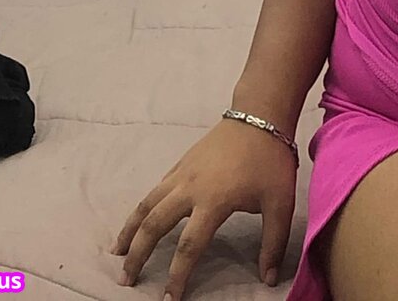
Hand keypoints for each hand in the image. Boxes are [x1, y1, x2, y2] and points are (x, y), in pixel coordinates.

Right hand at [109, 119, 296, 298]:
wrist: (260, 115)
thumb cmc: (270, 160)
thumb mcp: (280, 203)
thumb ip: (273, 243)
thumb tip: (268, 279)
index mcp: (213, 201)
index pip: (189, 247)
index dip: (177, 275)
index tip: (170, 299)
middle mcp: (190, 187)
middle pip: (154, 225)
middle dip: (138, 254)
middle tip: (126, 279)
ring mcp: (182, 172)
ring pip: (147, 203)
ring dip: (129, 228)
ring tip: (117, 251)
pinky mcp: (182, 162)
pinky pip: (156, 188)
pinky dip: (143, 206)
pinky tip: (140, 218)